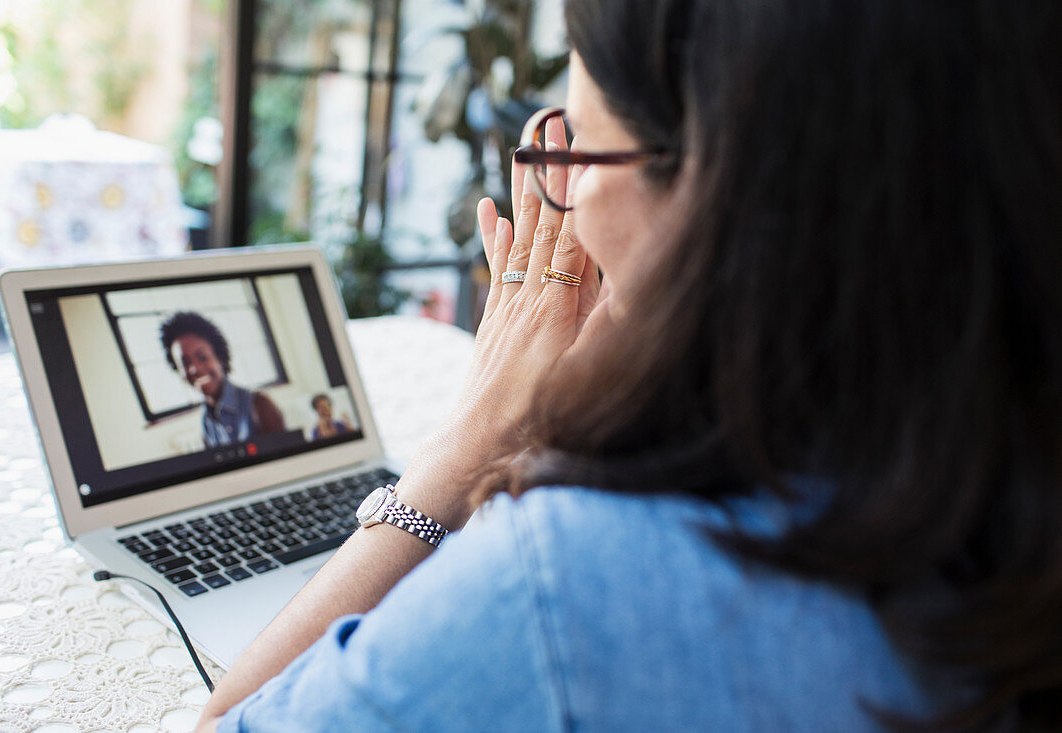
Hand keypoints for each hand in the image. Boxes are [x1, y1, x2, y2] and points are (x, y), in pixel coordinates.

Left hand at [401, 120, 611, 525]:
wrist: (477, 447)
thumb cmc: (537, 420)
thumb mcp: (585, 373)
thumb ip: (604, 320)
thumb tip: (624, 269)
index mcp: (555, 307)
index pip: (571, 235)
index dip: (579, 189)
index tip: (584, 146)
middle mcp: (527, 297)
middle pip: (542, 224)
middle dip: (550, 173)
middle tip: (552, 125)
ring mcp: (507, 307)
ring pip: (517, 236)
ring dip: (523, 191)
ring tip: (523, 148)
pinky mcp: (494, 320)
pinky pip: (495, 266)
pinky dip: (492, 235)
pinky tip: (487, 208)